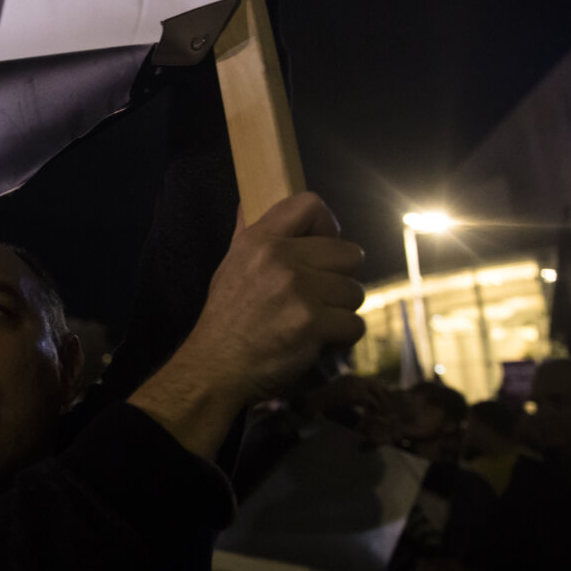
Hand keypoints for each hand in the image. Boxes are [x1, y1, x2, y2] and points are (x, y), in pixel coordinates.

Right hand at [187, 192, 365, 402]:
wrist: (215, 367)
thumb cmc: (225, 319)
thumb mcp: (229, 267)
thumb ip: (247, 236)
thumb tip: (247, 204)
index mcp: (259, 242)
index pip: (310, 205)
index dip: (327, 226)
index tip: (322, 248)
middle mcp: (280, 260)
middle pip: (349, 253)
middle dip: (339, 278)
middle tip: (318, 297)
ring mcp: (298, 292)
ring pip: (354, 292)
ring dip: (340, 311)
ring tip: (313, 322)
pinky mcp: (313, 324)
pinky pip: (355, 324)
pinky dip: (341, 338)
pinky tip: (316, 341)